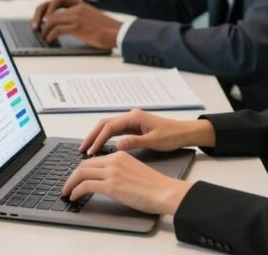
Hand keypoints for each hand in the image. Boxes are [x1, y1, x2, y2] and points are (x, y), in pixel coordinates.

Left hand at [31, 0, 119, 48]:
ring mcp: (76, 17)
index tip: (44, 16)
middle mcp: (77, 8)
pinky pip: (57, 30)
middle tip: (39, 27)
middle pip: (52, 10)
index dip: (48, 8)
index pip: (58, 0)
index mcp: (80, 3)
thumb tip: (66, 24)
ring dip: (45, 29)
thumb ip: (78, 16)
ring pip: (52, 20)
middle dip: (43, 20)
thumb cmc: (106, 28)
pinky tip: (50, 39)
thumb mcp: (90, 16)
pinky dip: (50, 35)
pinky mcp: (77, 28)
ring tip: (44, 36)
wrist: (117, 33)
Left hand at [60, 150, 192, 215]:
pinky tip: (74, 196)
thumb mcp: (134, 169)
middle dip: (72, 176)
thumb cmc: (154, 185)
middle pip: (84, 165)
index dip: (81, 169)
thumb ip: (119, 170)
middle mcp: (114, 160)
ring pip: (81, 174)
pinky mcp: (111, 186)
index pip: (93, 160)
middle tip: (67, 185)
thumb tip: (107, 179)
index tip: (76, 177)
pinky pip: (86, 185)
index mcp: (120, 155)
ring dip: (70, 183)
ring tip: (67, 192)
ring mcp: (112, 172)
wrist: (164, 191)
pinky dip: (76, 190)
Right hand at [79, 108, 215, 155]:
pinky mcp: (134, 127)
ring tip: (88, 148)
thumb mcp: (154, 141)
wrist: (185, 132)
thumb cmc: (172, 136)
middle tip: (82, 149)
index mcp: (134, 117)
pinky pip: (116, 131)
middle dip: (92, 136)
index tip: (90, 151)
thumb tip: (117, 146)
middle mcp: (131, 116)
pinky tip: (102, 147)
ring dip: (98, 136)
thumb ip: (134, 142)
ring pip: (109, 127)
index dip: (98, 139)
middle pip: (105, 124)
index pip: (110, 127)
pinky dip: (106, 138)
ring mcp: (132, 121)